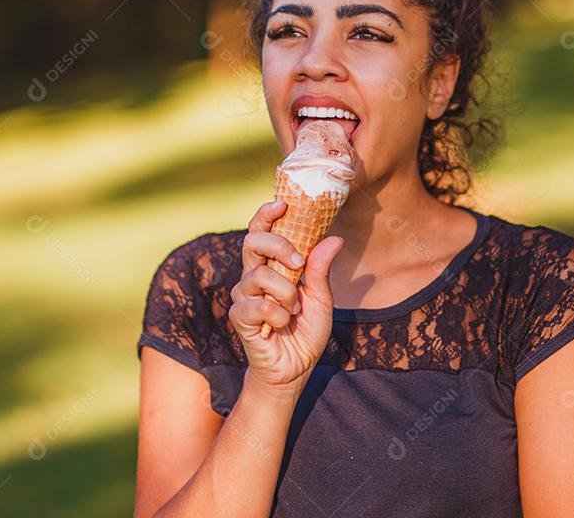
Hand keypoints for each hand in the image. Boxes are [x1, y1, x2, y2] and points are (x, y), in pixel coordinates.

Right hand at [228, 200, 343, 393]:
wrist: (294, 369)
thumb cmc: (304, 331)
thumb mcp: (321, 299)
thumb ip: (320, 270)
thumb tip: (334, 239)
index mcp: (272, 266)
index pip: (261, 232)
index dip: (266, 215)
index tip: (282, 205)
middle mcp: (253, 276)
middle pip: (252, 243)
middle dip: (278, 246)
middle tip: (299, 262)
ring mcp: (243, 296)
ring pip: (259, 276)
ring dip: (286, 293)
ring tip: (294, 311)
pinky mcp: (239, 317)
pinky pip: (259, 305)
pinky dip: (278, 316)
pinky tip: (282, 326)